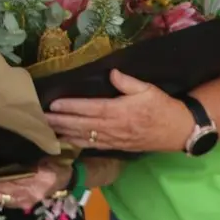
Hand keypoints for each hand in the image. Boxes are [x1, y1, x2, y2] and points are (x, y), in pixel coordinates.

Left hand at [0, 158, 72, 210]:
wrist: (67, 179)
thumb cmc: (54, 163)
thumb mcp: (43, 156)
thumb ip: (26, 157)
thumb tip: (2, 151)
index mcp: (36, 180)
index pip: (6, 181)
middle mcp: (29, 194)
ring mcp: (25, 202)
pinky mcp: (23, 205)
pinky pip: (3, 202)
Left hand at [46, 69, 193, 153]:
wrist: (178, 131)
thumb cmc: (162, 107)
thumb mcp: (147, 89)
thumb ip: (127, 82)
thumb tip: (111, 73)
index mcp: (119, 111)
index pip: (89, 109)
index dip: (70, 107)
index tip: (53, 105)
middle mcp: (113, 128)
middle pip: (81, 125)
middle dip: (60, 122)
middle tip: (41, 119)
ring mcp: (114, 140)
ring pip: (84, 137)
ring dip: (65, 134)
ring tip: (48, 130)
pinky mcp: (117, 147)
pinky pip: (94, 146)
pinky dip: (78, 144)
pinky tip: (66, 142)